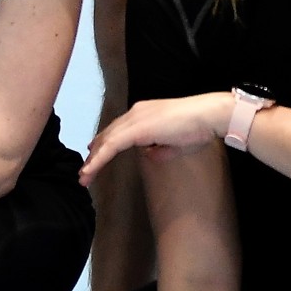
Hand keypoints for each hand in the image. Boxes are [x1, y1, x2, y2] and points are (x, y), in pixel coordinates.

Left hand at [78, 93, 230, 184]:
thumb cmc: (197, 128)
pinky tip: (91, 170)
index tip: (94, 155)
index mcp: (144, 113)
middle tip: (84, 171)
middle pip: (108, 134)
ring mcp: (134, 119)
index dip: (105, 142)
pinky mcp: (135, 129)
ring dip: (93, 160)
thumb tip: (148, 154)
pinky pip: (111, 147)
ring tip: (84, 177)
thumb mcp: (173, 143)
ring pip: (106, 141)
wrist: (207, 116)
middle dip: (95, 153)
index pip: (118, 128)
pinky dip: (99, 159)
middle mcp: (135, 112)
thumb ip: (158, 148)